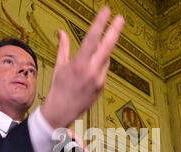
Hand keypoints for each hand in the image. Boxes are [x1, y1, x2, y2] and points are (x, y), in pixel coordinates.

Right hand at [41, 7, 124, 128]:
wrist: (62, 111)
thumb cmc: (59, 88)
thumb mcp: (59, 66)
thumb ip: (63, 47)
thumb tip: (61, 32)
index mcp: (79, 64)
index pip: (92, 39)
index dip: (100, 23)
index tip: (106, 12)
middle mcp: (91, 71)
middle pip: (107, 47)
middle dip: (114, 31)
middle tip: (121, 18)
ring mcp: (99, 79)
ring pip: (105, 59)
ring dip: (99, 55)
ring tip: (84, 66)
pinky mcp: (102, 86)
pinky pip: (104, 70)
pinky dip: (98, 67)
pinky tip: (87, 75)